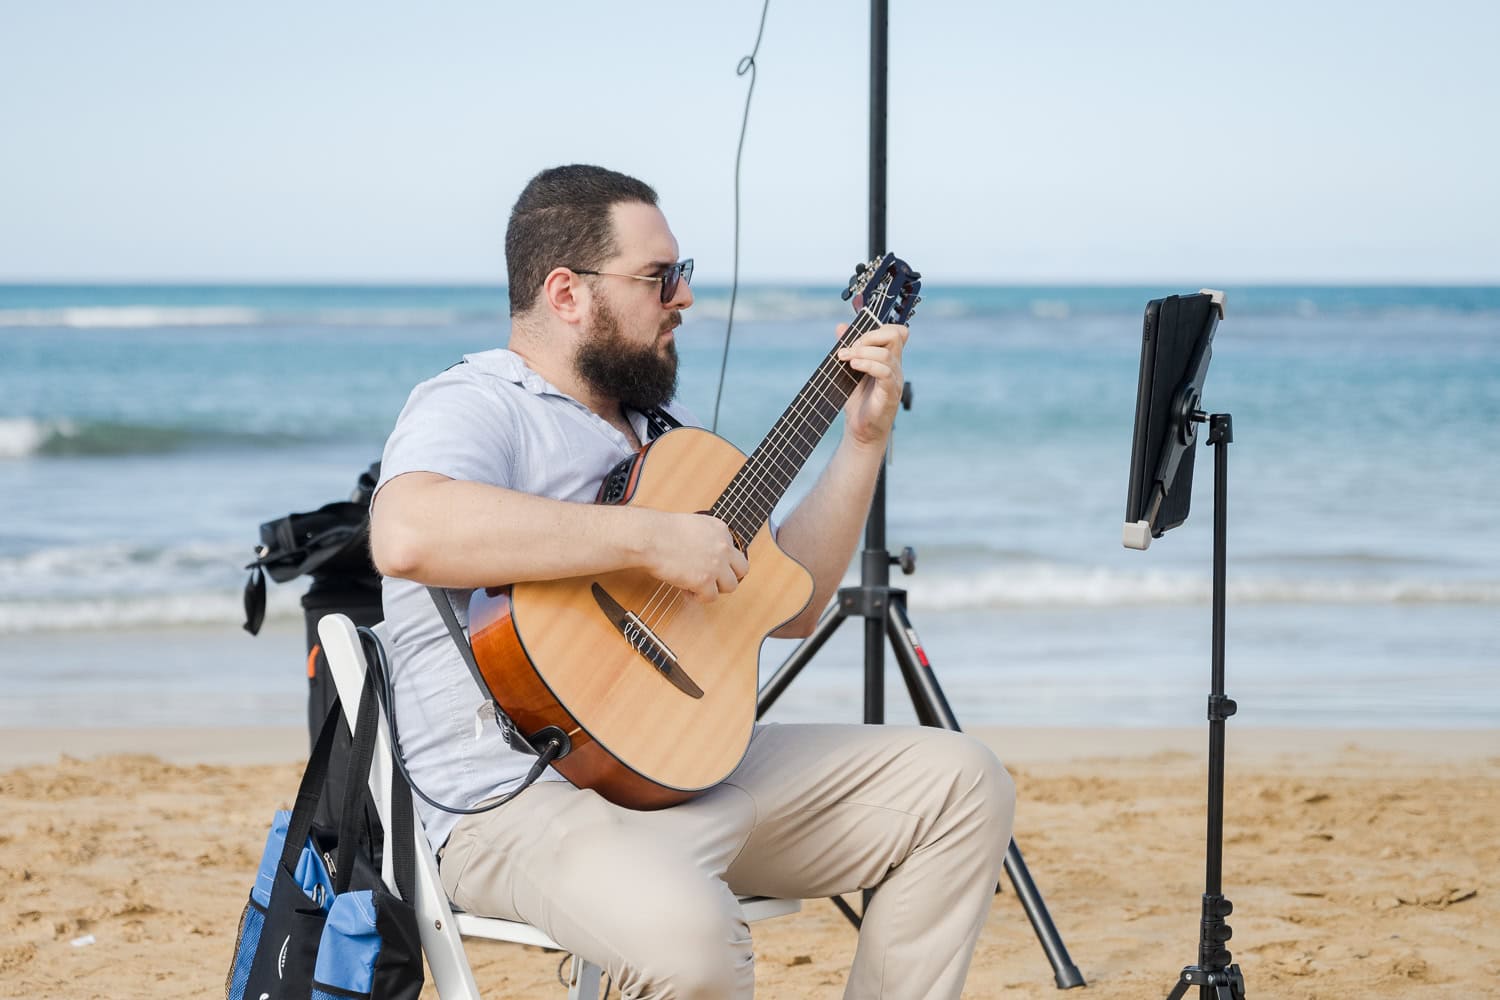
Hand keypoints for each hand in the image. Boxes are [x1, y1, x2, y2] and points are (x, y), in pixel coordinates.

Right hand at [640, 510, 747, 602]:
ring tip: (697, 585)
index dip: (720, 561)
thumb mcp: (692, 525)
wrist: (649, 538)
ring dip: (715, 588)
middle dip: (728, 576)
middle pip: (742, 569)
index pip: (733, 551)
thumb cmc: (661, 531)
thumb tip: (705, 554)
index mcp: (721, 529)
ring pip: (731, 586)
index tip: (707, 564)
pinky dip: (699, 596)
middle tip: (712, 579)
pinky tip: (686, 589)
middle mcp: (723, 546)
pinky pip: (711, 597)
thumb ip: (705, 538)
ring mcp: (716, 564)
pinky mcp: (705, 580)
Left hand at [835, 321, 907, 448]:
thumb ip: (849, 348)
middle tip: (850, 348)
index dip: (877, 328)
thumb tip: (841, 326)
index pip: (897, 331)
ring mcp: (895, 380)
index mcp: (889, 358)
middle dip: (869, 336)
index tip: (855, 340)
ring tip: (845, 359)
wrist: (861, 431)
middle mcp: (895, 366)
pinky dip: (867, 365)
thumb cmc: (858, 402)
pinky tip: (853, 366)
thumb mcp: (850, 370)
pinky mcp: (890, 394)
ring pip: (886, 354)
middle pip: (895, 334)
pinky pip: (884, 372)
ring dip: (861, 352)